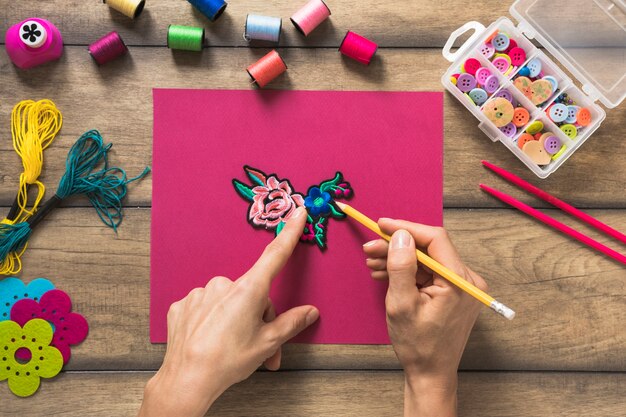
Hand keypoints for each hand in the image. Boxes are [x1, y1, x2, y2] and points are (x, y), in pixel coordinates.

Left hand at [139, 206, 318, 416]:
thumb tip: (310, 312)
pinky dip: (213, 322)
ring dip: (236, 321)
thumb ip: (291, 323)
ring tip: (235, 348)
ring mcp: (201, 293)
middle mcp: (224, 285)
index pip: (275, 255)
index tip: (298, 213)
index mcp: (249, 290)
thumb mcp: (267, 344)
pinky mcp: (183, 305)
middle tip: (262, 347)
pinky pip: (206, 307)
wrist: (187, 379)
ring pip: (228, 302)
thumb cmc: (227, 361)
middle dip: (259, 318)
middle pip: (252, 294)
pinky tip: (212, 341)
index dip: (290, 233)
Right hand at [363, 219, 487, 416]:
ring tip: (372, 262)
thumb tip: (399, 235)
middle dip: (397, 246)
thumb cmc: (417, 346)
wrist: (430, 374)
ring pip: (426, 260)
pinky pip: (429, 273)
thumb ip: (401, 267)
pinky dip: (408, 271)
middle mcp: (467, 281)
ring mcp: (462, 287)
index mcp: (460, 282)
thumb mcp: (401, 305)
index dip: (406, 228)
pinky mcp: (454, 293)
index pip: (435, 239)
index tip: (381, 225)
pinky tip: (385, 273)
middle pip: (429, 249)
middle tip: (370, 248)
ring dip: (399, 259)